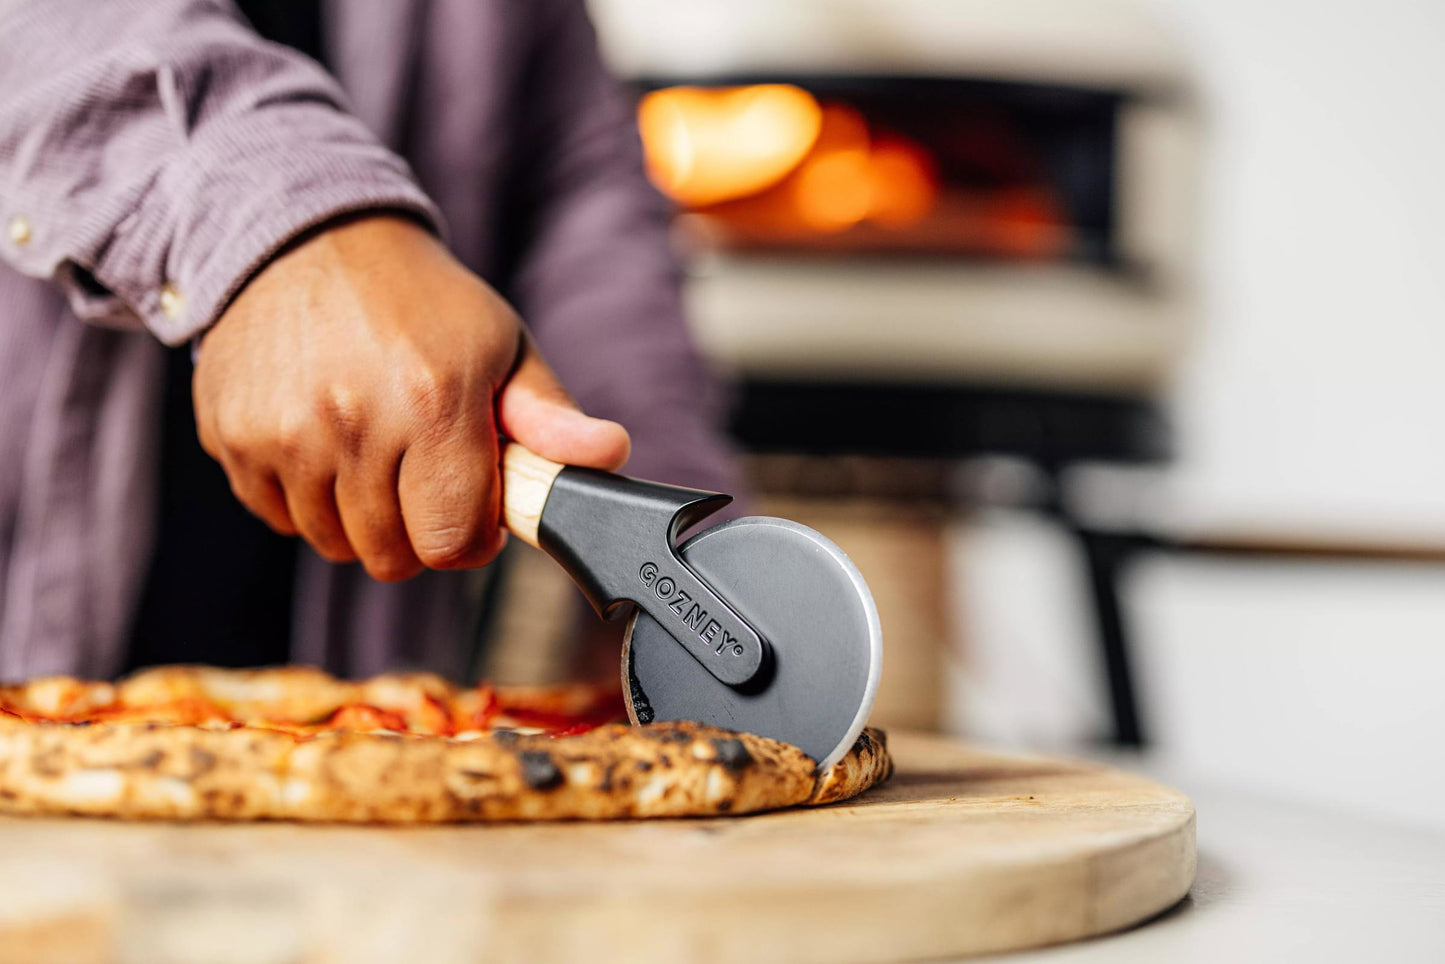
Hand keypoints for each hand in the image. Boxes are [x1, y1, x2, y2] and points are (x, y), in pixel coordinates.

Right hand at [193, 215, 629, 580]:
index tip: (473, 508)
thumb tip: (608, 456)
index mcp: (433, 401)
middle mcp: (351, 423)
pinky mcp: (231, 437)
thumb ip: (550, 416)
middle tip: (425, 474)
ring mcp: (282, 434)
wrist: (304, 237)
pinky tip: (324, 443)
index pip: (451, 542)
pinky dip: (306, 498)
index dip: (469, 538)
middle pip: (391, 557)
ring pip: (333, 544)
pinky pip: (279, 517)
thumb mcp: (500, 344)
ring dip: (362, 518)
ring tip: (376, 452)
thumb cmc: (418, 300)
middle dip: (419, 531)